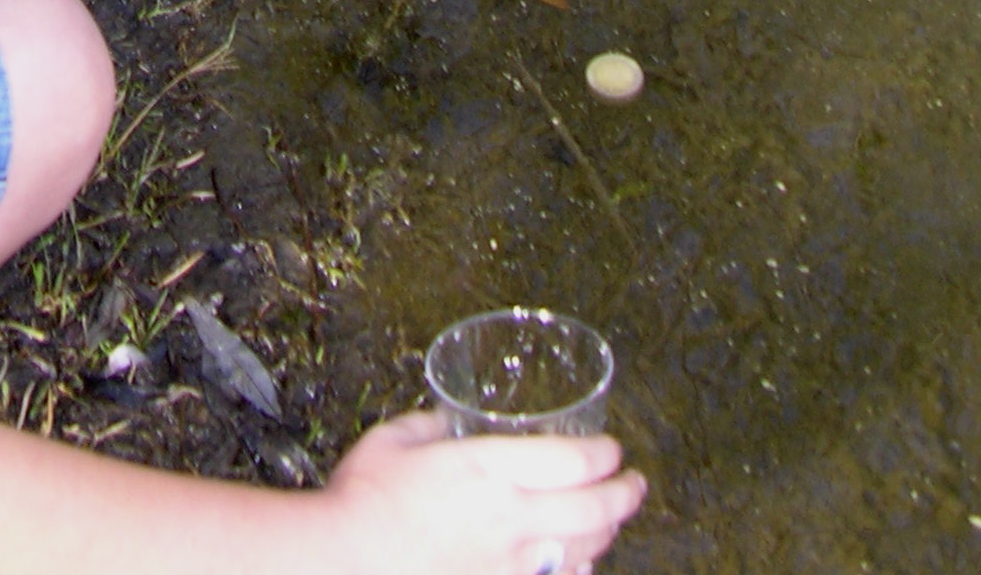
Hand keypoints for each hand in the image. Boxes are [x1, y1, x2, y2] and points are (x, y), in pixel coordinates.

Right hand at [319, 419, 644, 573]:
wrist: (344, 562)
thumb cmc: (363, 496)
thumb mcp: (395, 439)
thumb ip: (430, 426)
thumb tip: (448, 421)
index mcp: (490, 469)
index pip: (573, 460)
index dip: (604, 455)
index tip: (613, 448)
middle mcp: (512, 518)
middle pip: (593, 510)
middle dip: (624, 495)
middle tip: (635, 484)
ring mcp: (509, 564)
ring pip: (582, 552)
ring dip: (607, 535)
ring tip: (612, 521)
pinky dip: (574, 571)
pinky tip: (577, 564)